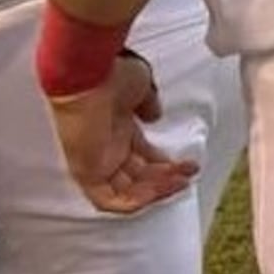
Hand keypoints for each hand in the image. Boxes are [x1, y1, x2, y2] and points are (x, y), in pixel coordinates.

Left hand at [46, 51, 198, 214]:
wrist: (87, 73)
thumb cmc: (110, 72)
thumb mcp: (141, 84)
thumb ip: (149, 103)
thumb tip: (155, 116)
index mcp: (117, 128)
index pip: (142, 156)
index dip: (164, 164)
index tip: (186, 165)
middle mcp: (106, 147)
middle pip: (137, 176)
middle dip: (166, 179)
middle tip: (187, 175)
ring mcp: (96, 161)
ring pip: (127, 191)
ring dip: (156, 191)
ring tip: (180, 181)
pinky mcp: (86, 172)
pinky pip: (110, 200)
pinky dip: (136, 200)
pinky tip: (159, 190)